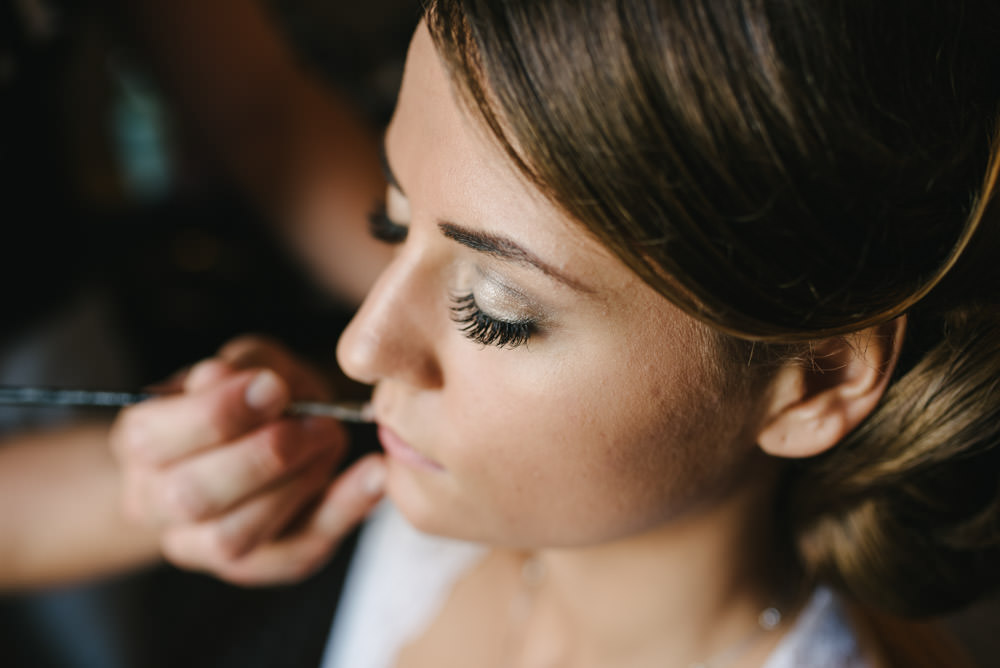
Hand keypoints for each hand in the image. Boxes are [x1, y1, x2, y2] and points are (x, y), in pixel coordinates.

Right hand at [110, 335, 384, 584]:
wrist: (268, 438)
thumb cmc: (253, 395)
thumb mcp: (247, 362)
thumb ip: (237, 365)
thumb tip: (219, 378)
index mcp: (140, 442)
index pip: (152, 439)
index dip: (217, 414)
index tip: (274, 387)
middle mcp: (156, 502)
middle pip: (192, 497)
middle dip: (262, 456)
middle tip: (317, 423)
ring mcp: (199, 544)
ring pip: (233, 538)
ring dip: (294, 486)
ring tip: (332, 441)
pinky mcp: (255, 565)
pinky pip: (293, 554)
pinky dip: (340, 514)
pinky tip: (372, 476)